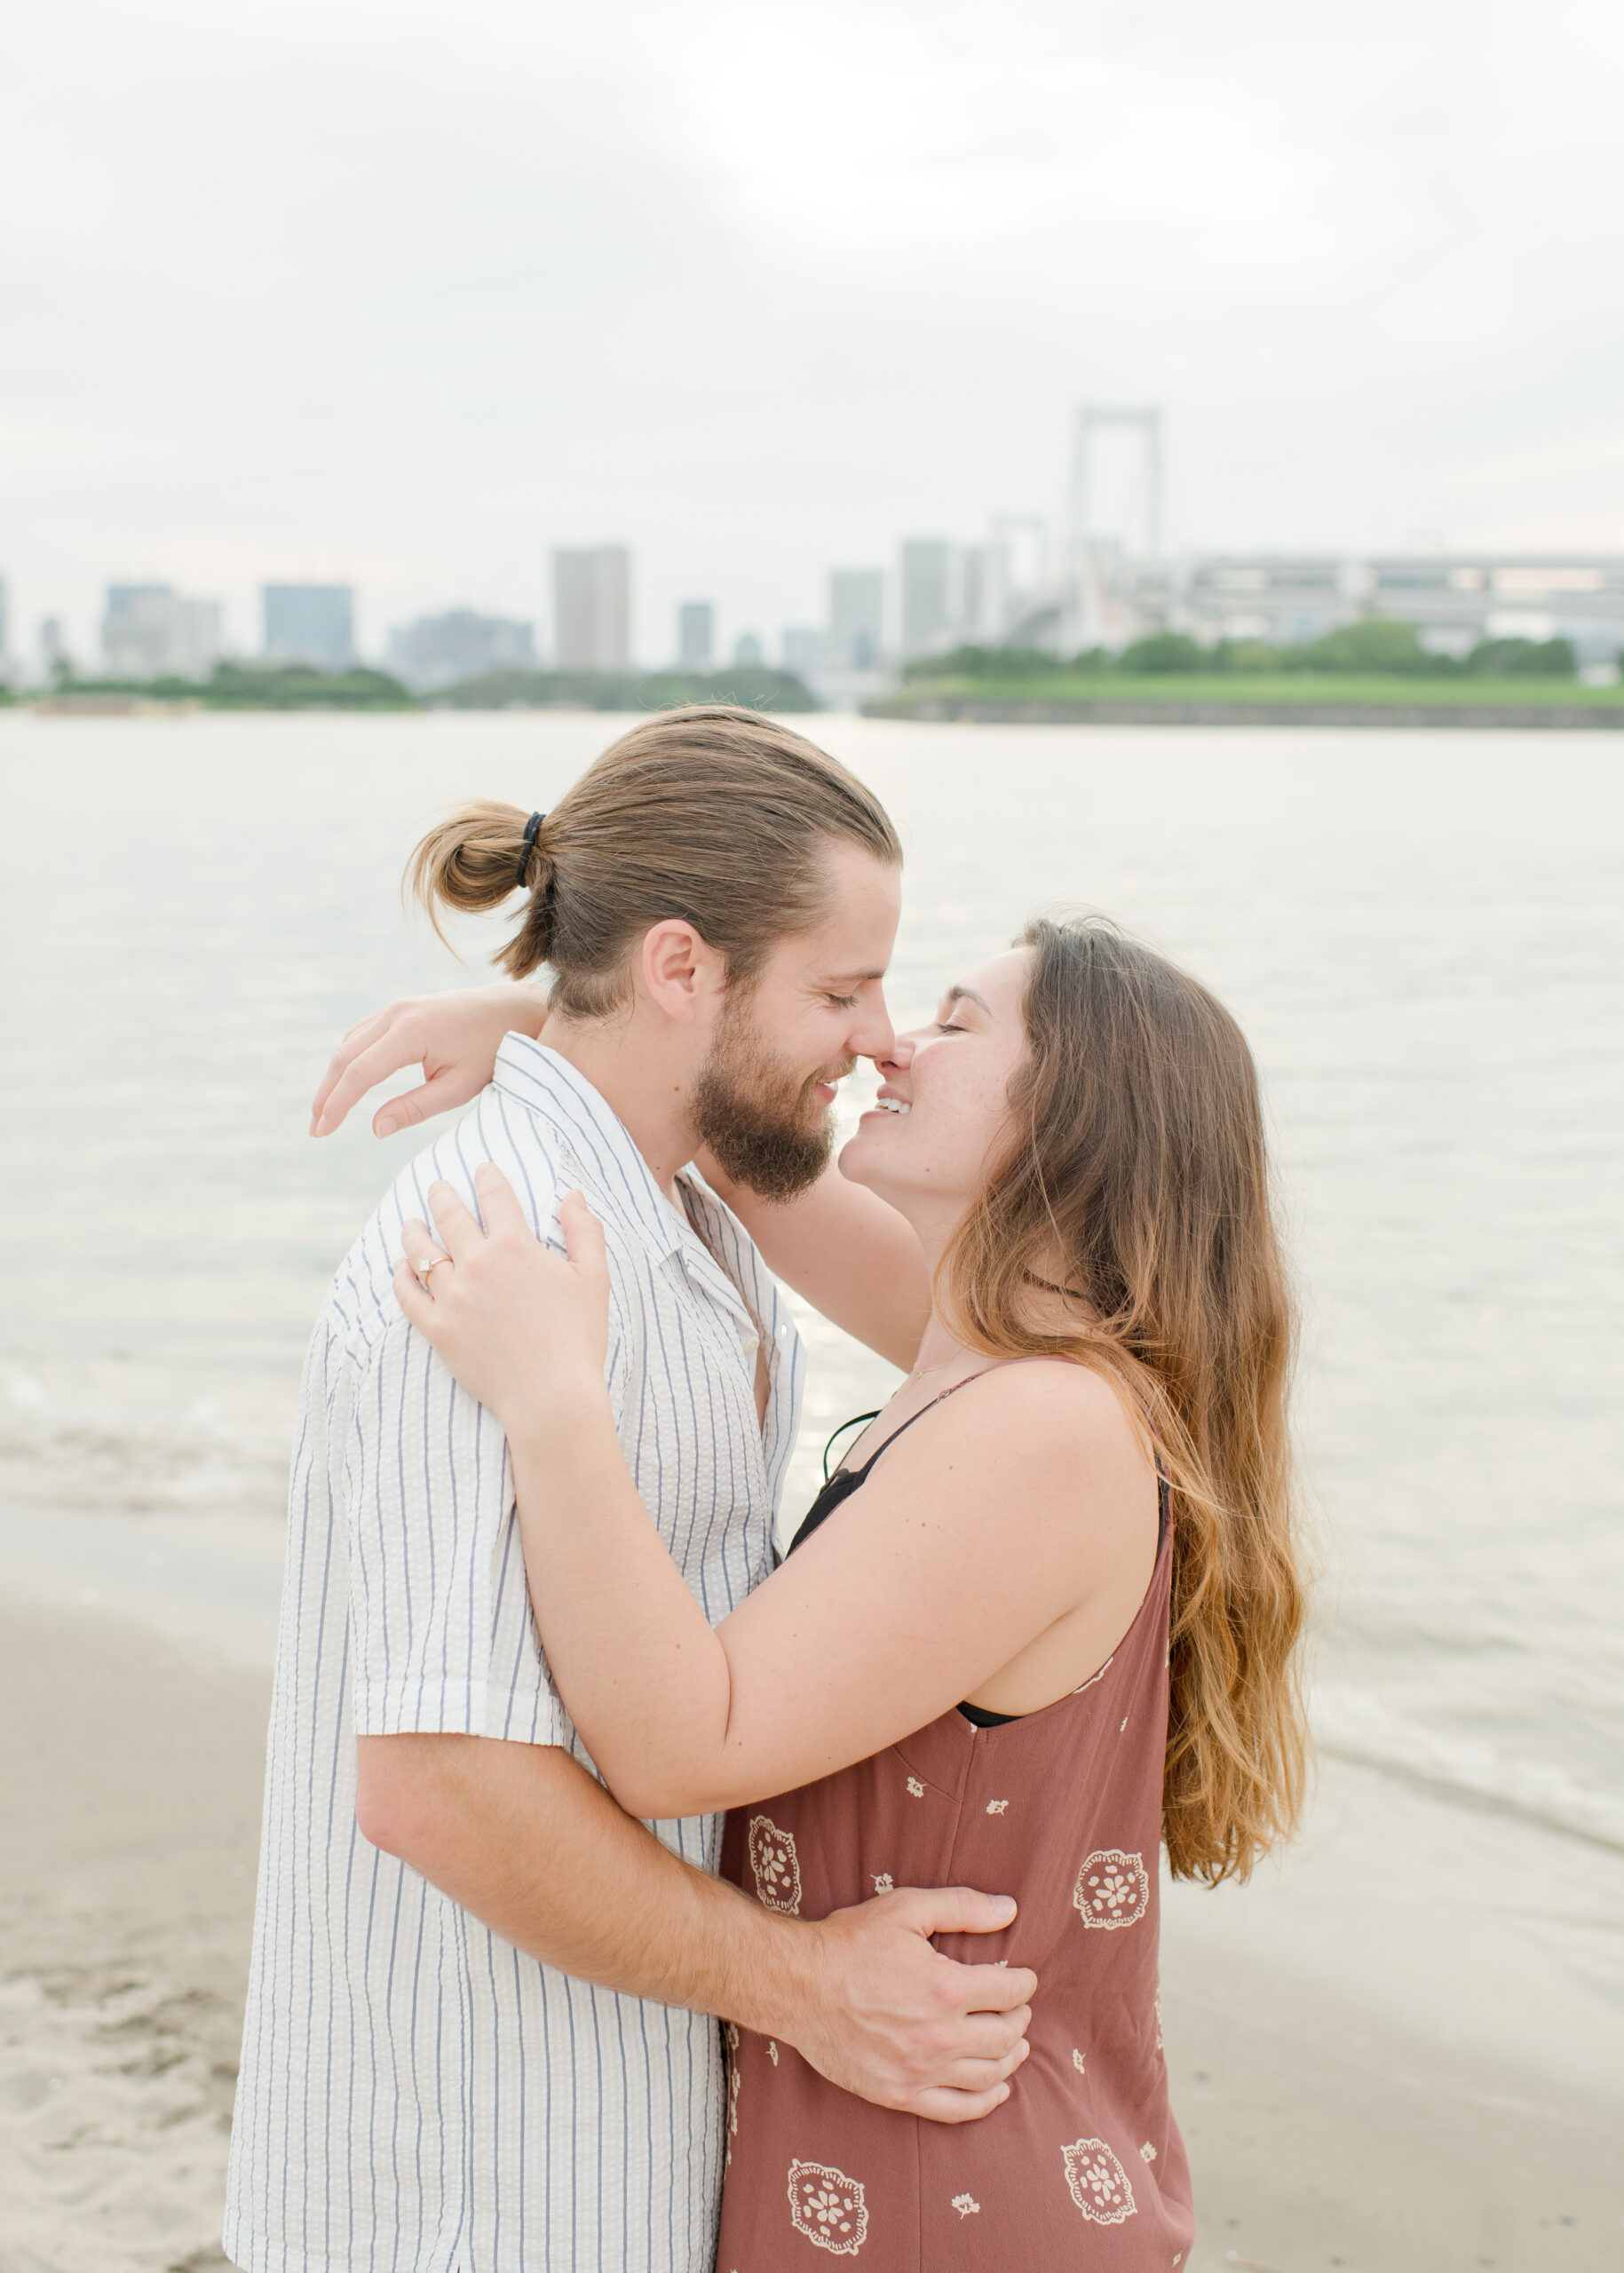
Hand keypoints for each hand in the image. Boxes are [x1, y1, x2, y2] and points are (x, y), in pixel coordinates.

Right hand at [310, 983, 546, 1138]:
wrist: (513, 1010)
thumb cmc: (492, 1052)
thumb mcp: (459, 1087)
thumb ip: (415, 1108)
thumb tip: (375, 1129)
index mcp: (411, 1033)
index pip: (359, 1073)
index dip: (336, 1105)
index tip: (322, 1132)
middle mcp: (396, 1014)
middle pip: (345, 1056)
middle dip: (327, 1094)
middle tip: (316, 1128)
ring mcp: (396, 1008)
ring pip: (350, 1043)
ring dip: (334, 1076)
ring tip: (326, 1111)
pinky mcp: (401, 1009)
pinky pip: (363, 1033)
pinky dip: (348, 1058)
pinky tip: (346, 1081)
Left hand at [395, 1170, 609, 1424]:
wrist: (551, 1397)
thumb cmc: (578, 1338)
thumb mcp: (594, 1278)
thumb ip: (584, 1231)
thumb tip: (573, 1195)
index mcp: (516, 1246)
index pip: (496, 1196)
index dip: (488, 1177)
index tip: (482, 1168)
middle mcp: (478, 1264)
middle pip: (450, 1216)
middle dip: (443, 1194)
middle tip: (437, 1186)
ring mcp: (453, 1297)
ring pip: (422, 1252)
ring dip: (414, 1231)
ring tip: (410, 1222)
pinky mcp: (438, 1329)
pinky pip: (408, 1296)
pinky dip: (400, 1277)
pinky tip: (399, 1268)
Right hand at [782, 1887, 1035, 2124]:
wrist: (797, 1987)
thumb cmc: (850, 1942)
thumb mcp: (906, 1908)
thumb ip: (962, 1907)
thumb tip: (1010, 1910)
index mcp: (945, 1988)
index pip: (1009, 1992)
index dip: (1024, 1983)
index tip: (1023, 1977)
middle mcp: (938, 2036)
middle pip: (1005, 2035)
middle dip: (1020, 2018)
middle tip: (1018, 2007)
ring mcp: (919, 2071)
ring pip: (988, 2074)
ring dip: (1012, 2057)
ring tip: (1016, 2043)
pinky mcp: (899, 2095)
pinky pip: (957, 2110)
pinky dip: (986, 2102)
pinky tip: (998, 2089)